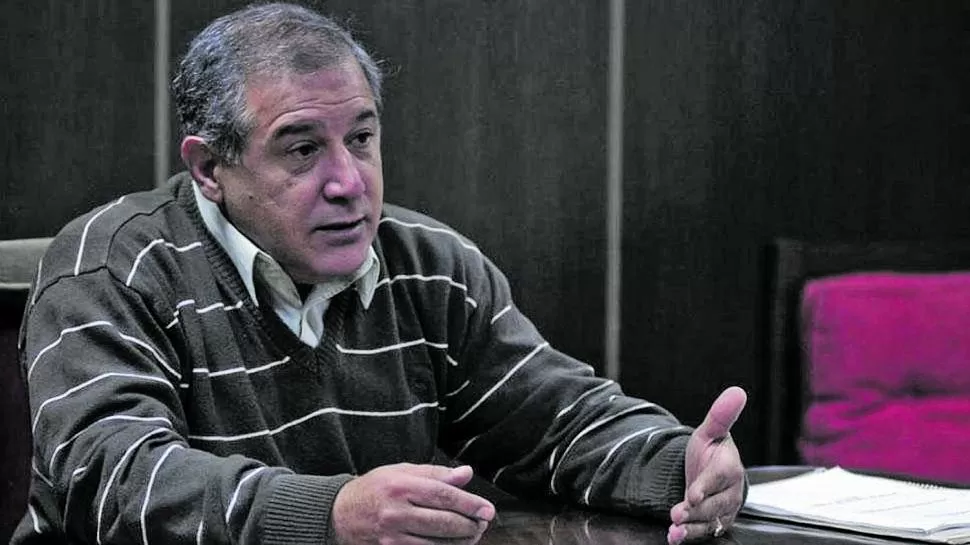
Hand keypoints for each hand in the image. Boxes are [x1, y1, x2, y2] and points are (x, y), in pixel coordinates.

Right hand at [332, 463, 495, 544]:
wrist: (340, 514)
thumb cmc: (376, 489)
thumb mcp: (402, 471)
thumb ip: (435, 473)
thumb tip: (466, 473)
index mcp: (400, 486)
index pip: (443, 494)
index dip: (469, 503)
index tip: (488, 510)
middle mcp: (395, 512)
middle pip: (443, 522)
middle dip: (470, 525)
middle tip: (482, 522)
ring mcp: (392, 537)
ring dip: (461, 541)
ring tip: (471, 533)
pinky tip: (452, 544)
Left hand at [667, 386, 746, 543]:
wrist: (709, 473)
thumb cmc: (710, 450)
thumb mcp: (711, 431)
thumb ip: (721, 415)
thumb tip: (737, 391)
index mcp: (730, 467)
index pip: (719, 478)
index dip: (706, 486)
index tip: (692, 494)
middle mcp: (731, 491)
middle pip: (714, 504)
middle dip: (695, 511)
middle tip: (676, 514)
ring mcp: (724, 509)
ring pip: (710, 522)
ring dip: (692, 528)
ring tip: (674, 531)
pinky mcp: (716, 523)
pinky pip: (706, 532)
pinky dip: (690, 536)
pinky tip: (674, 537)